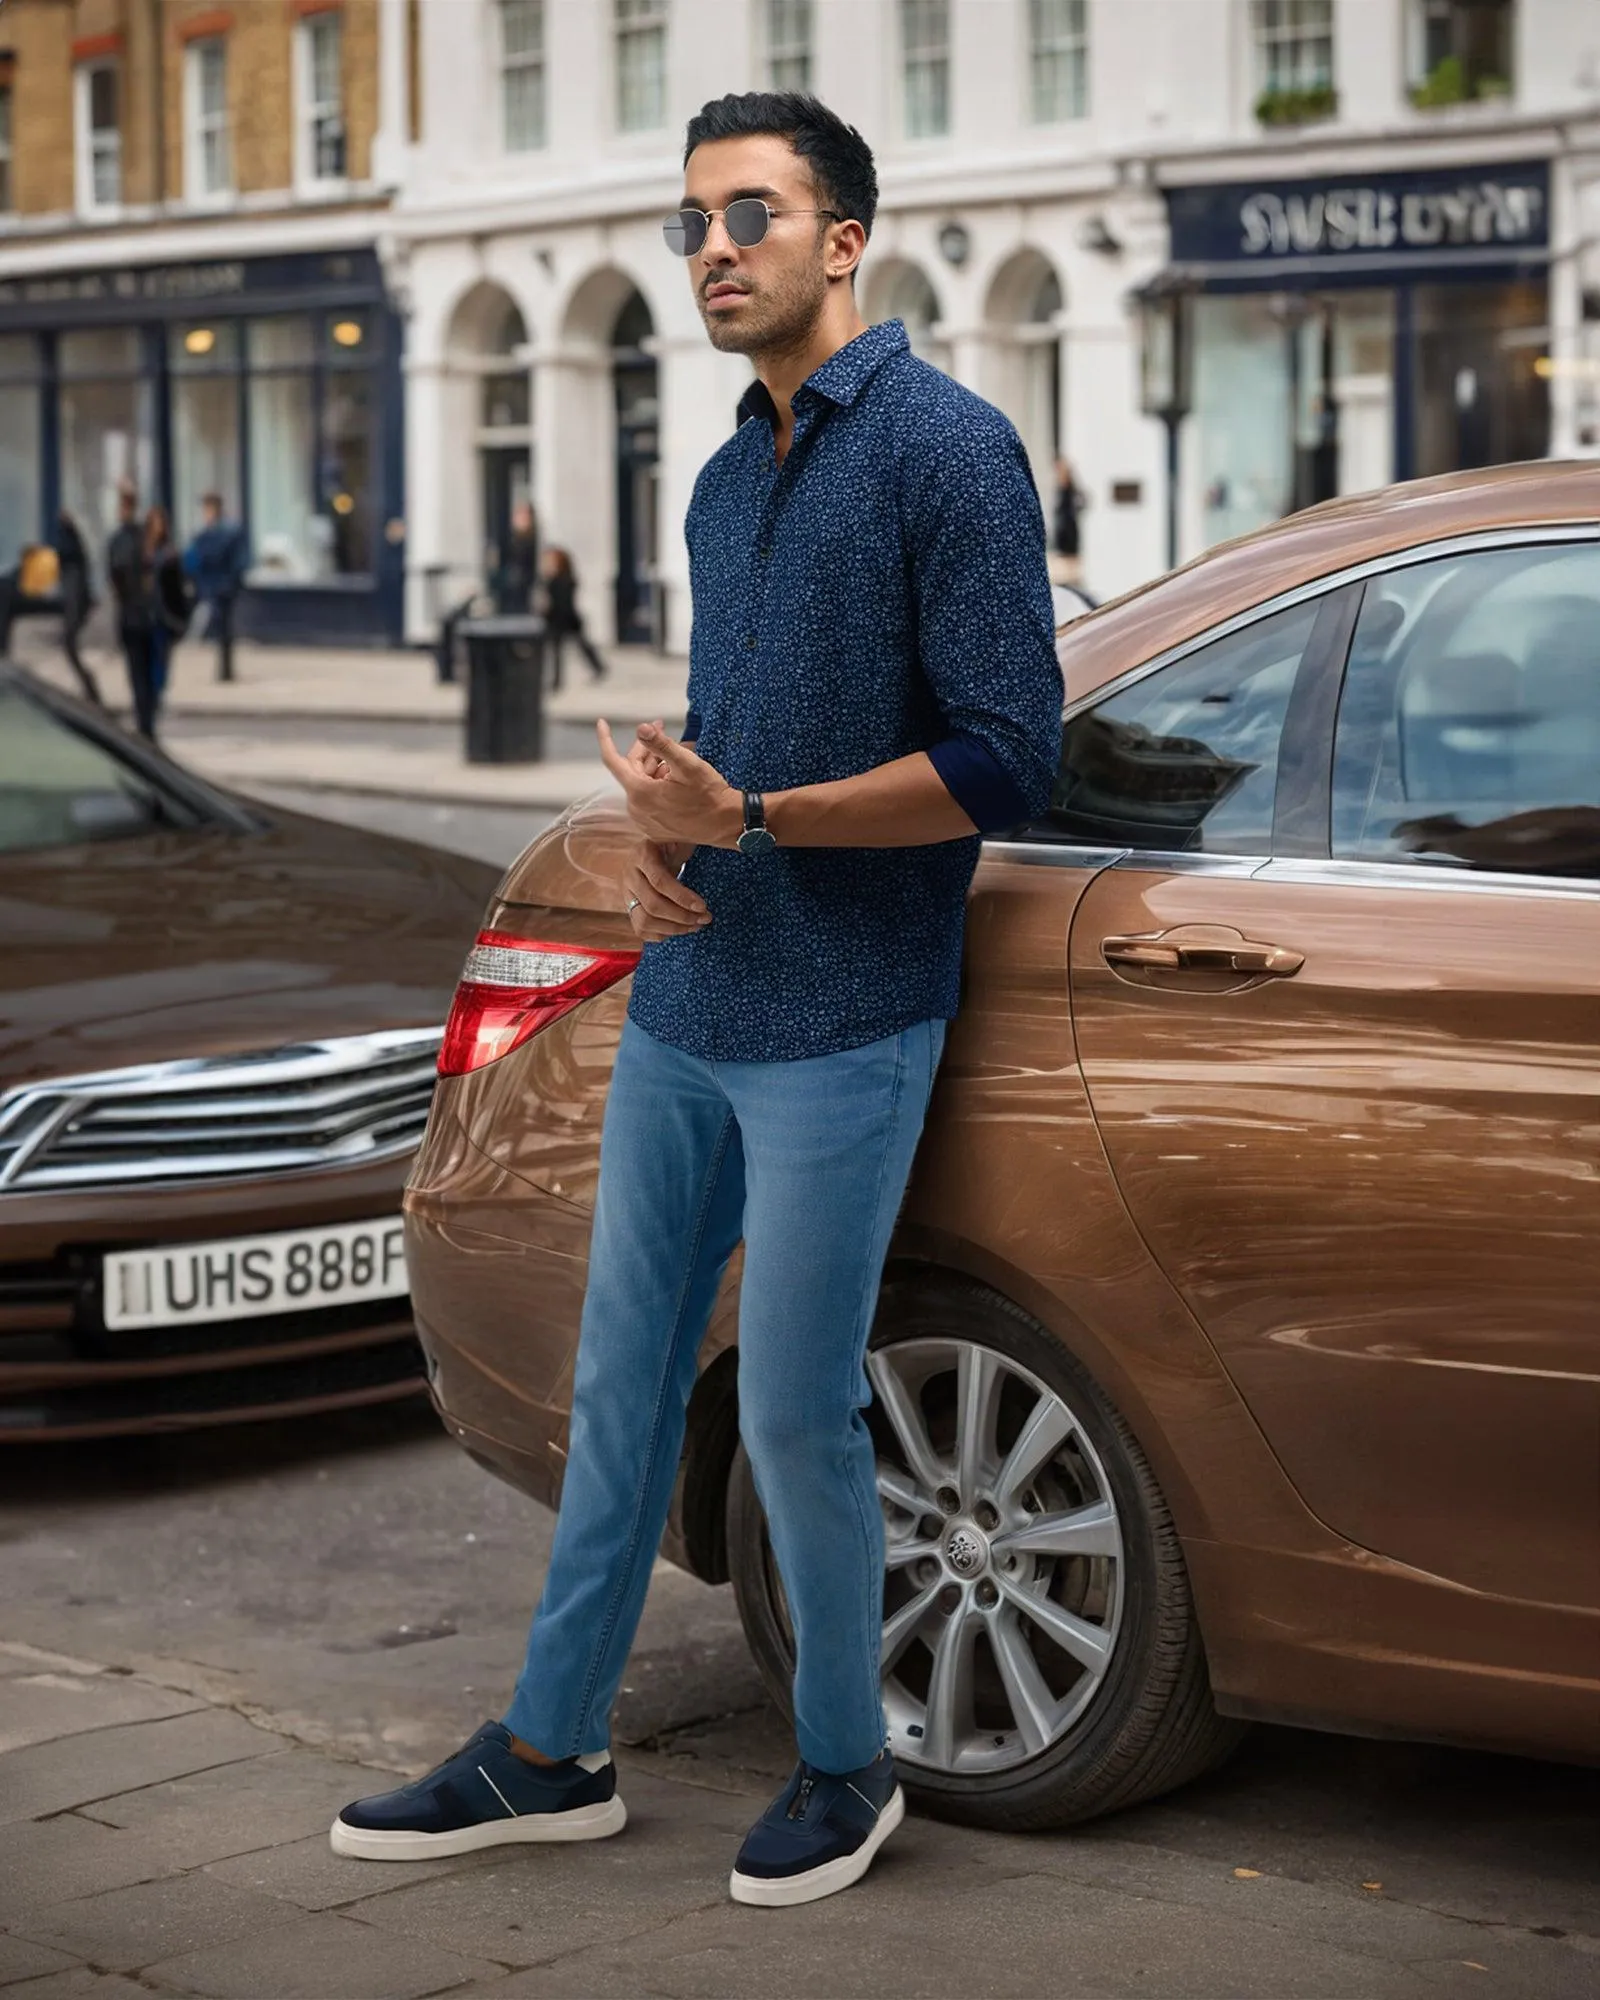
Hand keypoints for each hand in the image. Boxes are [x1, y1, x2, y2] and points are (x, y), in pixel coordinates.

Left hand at [597, 720, 741, 847]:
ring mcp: (644, 821)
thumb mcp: (687, 764)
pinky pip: (648, 799)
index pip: (612, 761)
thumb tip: (641, 728)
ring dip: (654, 767)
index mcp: (640, 793)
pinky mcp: (654, 828)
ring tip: (676, 756)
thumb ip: (661, 745)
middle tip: (661, 728)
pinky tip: (674, 776)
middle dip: (646, 749)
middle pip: (632, 770)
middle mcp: (637, 810)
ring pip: (641, 783)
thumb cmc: (709, 794)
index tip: (602, 722)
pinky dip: (657, 784)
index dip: (605, 739)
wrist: (726, 824)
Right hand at [623, 840, 710, 942]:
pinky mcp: (628, 906)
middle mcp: (629, 875)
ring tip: (696, 925)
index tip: (703, 906)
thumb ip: (690, 842)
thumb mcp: (678, 837)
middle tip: (705, 918)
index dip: (682, 897)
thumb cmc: (670, 842)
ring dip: (674, 929)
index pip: (660, 881)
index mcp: (642, 854)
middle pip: (652, 905)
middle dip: (682, 917)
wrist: (649, 848)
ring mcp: (625, 893)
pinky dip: (662, 934)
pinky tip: (681, 929)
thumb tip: (722, 844)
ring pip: (644, 922)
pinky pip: (641, 929)